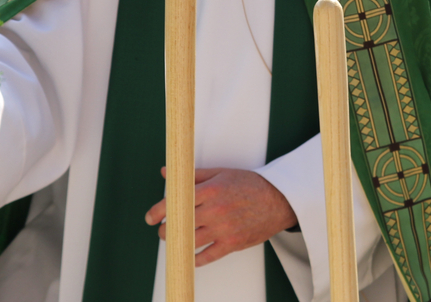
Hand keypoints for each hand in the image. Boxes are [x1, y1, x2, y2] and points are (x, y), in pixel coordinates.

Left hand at [144, 167, 298, 266]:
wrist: (279, 199)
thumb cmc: (251, 184)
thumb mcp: (222, 173)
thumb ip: (193, 175)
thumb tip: (167, 172)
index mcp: (211, 190)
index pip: (176, 202)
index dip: (158, 211)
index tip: (150, 217)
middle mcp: (216, 210)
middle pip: (179, 225)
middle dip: (165, 229)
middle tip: (162, 229)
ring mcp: (224, 229)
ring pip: (189, 242)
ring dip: (177, 243)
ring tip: (174, 240)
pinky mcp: (233, 244)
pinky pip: (207, 256)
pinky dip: (195, 258)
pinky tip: (191, 255)